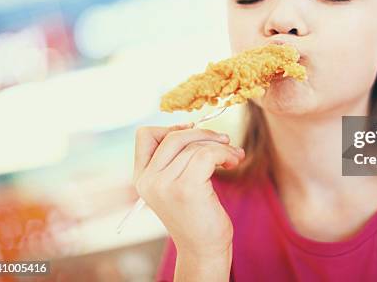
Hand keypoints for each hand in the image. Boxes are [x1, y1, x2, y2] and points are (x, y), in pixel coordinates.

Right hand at [133, 123, 244, 259]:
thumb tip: (194, 127)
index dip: (170, 127)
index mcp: (142, 178)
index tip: (193, 130)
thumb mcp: (178, 184)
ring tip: (234, 156)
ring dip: (222, 146)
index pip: (145, 135)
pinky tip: (233, 162)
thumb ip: (177, 159)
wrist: (204, 249)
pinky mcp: (186, 188)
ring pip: (195, 146)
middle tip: (225, 141)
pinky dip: (224, 153)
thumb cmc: (197, 214)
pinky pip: (207, 154)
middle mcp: (148, 181)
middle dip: (204, 133)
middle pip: (174, 136)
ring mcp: (164, 185)